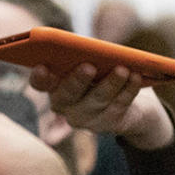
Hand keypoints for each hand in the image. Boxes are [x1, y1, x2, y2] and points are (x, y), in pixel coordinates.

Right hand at [30, 64, 171, 149]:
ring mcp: (83, 118)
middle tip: (88, 66)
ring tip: (123, 69)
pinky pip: (118, 106)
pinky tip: (135, 77)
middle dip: (78, 80)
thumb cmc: (102, 75)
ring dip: (111, 83)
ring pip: (96, 99)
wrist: (127, 105)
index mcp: (53, 86)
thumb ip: (83, 59)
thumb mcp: (90, 65)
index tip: (42, 66)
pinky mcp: (106, 124)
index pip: (39, 84)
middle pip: (67, 94)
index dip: (39, 77)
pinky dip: (128, 90)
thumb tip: (91, 50)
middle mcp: (63, 105)